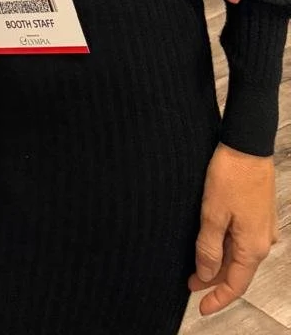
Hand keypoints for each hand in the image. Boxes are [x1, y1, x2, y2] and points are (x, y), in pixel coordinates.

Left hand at [190, 144, 277, 314]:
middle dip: (213, 281)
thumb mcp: (212, 213)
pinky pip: (241, 240)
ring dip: (218, 263)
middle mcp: (262, 241)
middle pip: (237, 271)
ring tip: (194, 267)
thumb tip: (206, 275)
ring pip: (238, 255)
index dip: (217, 298)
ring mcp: (262, 228)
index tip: (201, 307)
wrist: (247, 144)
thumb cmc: (230, 175)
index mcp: (253, 247)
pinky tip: (210, 243)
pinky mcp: (258, 214)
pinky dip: (225, 247)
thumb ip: (208, 247)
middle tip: (189, 284)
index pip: (235, 284)